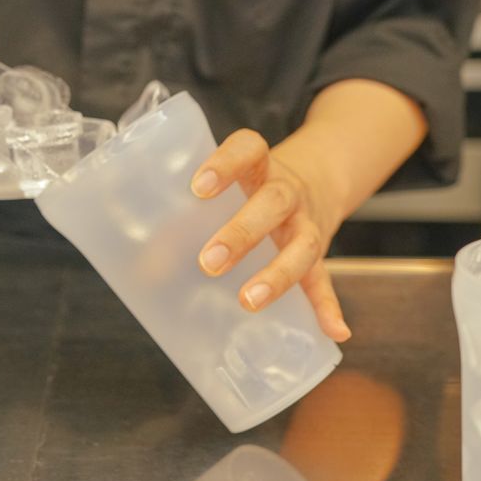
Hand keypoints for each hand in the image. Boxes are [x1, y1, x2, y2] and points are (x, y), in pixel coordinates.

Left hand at [191, 129, 350, 341]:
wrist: (318, 177)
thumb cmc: (248, 188)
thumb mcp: (222, 189)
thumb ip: (184, 221)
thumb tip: (148, 273)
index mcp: (258, 166)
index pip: (248, 149)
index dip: (225, 164)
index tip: (198, 187)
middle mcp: (287, 191)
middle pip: (273, 202)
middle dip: (242, 232)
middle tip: (208, 262)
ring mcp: (306, 223)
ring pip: (302, 244)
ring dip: (277, 273)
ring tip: (250, 300)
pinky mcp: (319, 253)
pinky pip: (324, 280)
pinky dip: (328, 306)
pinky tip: (333, 331)